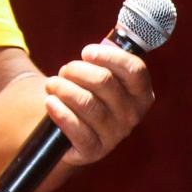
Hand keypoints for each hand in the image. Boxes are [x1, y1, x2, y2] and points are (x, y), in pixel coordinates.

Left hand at [43, 41, 154, 165]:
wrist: (70, 126)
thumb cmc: (88, 92)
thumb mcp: (102, 74)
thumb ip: (108, 58)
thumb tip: (109, 40)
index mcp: (141, 94)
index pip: (134, 69)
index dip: (108, 57)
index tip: (86, 52)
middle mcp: (133, 115)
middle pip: (104, 82)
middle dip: (77, 70)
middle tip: (64, 71)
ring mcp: (115, 135)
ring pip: (87, 103)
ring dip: (64, 89)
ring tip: (52, 85)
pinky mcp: (94, 151)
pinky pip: (77, 130)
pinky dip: (60, 113)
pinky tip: (50, 103)